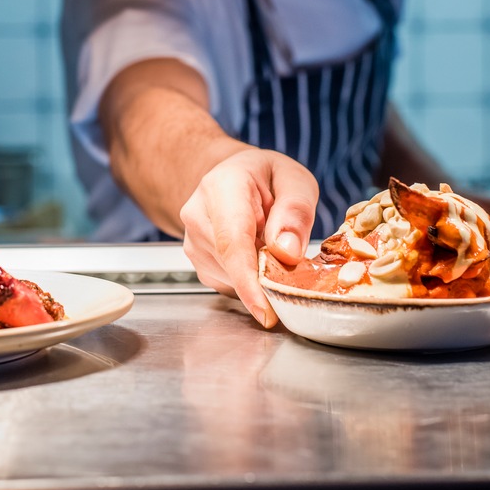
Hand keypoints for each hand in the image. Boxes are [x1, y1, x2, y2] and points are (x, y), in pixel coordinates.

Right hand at [179, 148, 317, 328]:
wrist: (235, 176)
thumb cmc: (267, 177)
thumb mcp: (294, 180)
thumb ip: (295, 212)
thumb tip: (287, 252)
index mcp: (222, 187)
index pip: (232, 242)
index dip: (248, 282)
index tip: (267, 312)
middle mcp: (197, 214)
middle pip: (232, 265)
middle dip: (267, 278)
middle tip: (297, 266)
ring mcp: (193, 241)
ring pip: (232, 279)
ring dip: (259, 277)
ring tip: (274, 248)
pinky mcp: (199, 263)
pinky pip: (230, 284)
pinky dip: (250, 280)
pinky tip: (259, 256)